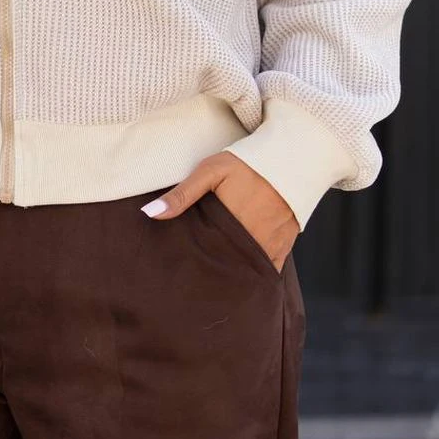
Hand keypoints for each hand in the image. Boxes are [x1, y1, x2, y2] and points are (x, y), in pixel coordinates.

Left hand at [140, 150, 299, 273]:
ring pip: (247, 270)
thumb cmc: (245, 164)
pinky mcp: (283, 245)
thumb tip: (150, 213)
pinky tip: (244, 276)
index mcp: (229, 225)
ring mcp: (269, 246)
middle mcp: (251, 241)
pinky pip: (269, 270)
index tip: (182, 270)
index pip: (206, 256)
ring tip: (217, 280)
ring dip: (234, 273)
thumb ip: (182, 194)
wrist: (289, 158)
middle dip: (213, 273)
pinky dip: (257, 273)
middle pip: (226, 267)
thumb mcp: (210, 171)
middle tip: (197, 279)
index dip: (195, 264)